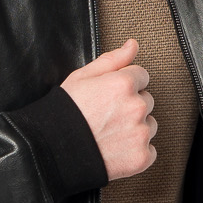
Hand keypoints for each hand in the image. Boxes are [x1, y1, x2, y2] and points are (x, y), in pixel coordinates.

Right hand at [60, 37, 156, 180]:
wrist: (53, 152)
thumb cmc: (64, 114)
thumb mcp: (82, 77)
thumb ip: (112, 59)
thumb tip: (132, 45)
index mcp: (124, 84)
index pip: (142, 76)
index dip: (124, 85)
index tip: (111, 97)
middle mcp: (136, 107)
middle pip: (146, 101)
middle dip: (130, 106)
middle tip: (106, 117)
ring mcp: (140, 133)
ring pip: (149, 125)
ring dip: (135, 129)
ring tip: (110, 134)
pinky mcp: (141, 157)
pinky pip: (149, 151)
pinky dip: (136, 151)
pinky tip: (115, 149)